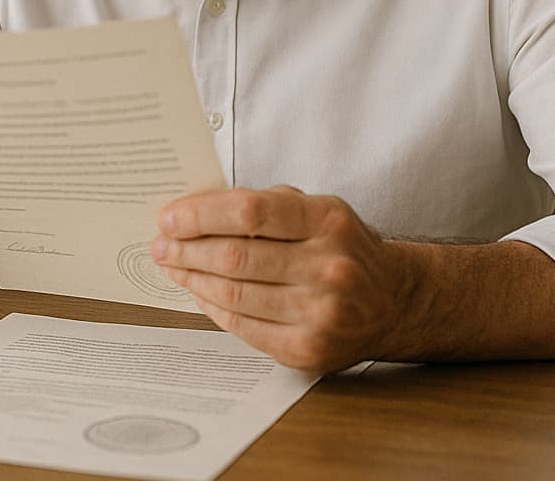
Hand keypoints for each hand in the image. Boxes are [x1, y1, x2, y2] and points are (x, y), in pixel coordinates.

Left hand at [152, 185, 413, 373]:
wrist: (394, 302)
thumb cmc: (342, 248)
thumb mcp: (318, 209)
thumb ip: (265, 205)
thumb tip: (196, 209)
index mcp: (329, 221)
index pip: (250, 212)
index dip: (201, 214)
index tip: (169, 217)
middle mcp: (329, 267)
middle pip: (235, 257)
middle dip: (186, 250)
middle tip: (161, 244)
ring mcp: (320, 314)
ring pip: (234, 295)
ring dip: (193, 280)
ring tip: (174, 267)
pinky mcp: (308, 350)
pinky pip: (244, 327)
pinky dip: (214, 308)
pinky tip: (200, 292)